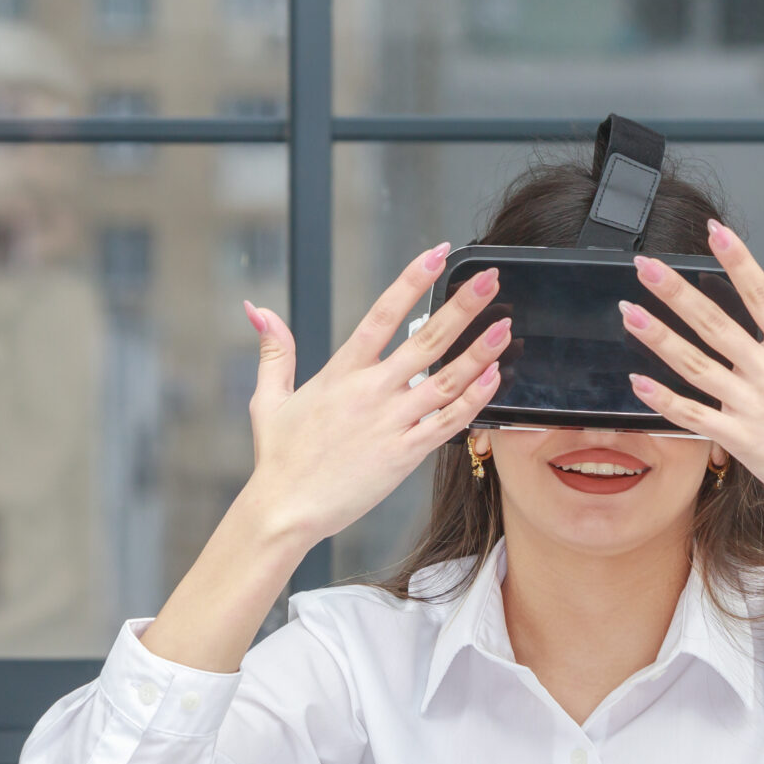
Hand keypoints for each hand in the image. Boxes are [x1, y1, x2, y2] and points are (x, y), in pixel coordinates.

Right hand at [238, 245, 511, 545]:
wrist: (285, 510)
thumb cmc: (279, 458)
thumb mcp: (268, 397)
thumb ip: (274, 350)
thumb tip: (257, 309)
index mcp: (341, 372)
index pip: (382, 314)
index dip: (411, 281)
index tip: (437, 254)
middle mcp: (370, 392)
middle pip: (425, 340)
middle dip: (461, 307)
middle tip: (490, 281)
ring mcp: (391, 423)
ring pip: (445, 381)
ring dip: (479, 353)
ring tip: (505, 327)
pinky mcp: (404, 455)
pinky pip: (448, 423)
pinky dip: (474, 399)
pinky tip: (494, 377)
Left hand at [621, 220, 763, 531]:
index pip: (762, 294)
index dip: (738, 260)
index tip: (714, 232)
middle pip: (714, 322)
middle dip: (676, 291)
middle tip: (644, 266)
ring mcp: (750, 406)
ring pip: (694, 364)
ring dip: (658, 337)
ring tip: (628, 311)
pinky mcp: (739, 439)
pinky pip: (692, 416)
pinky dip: (662, 400)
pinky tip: (636, 382)